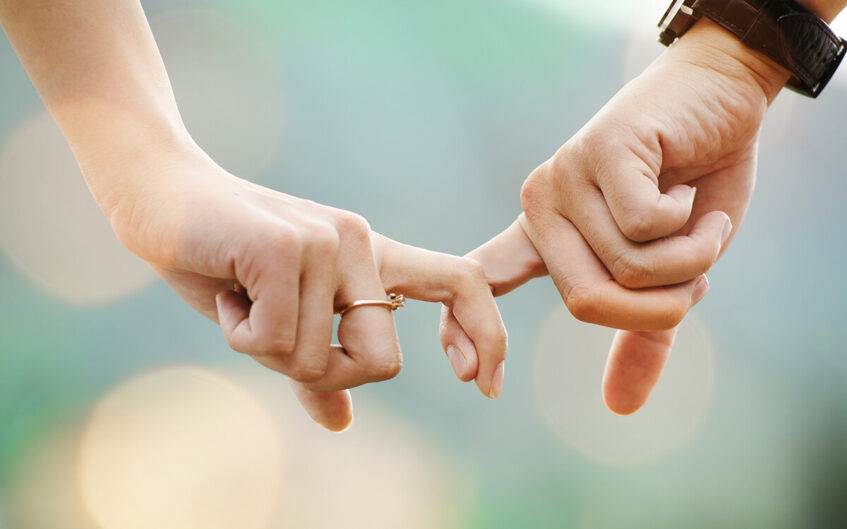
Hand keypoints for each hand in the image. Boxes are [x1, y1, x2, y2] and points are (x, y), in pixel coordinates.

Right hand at [101, 144, 506, 430]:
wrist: (159, 194)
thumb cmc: (220, 260)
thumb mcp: (275, 322)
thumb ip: (314, 369)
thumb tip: (343, 424)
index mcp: (371, 258)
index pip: (461, 283)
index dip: (486, 334)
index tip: (482, 385)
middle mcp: (361, 244)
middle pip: (383, 362)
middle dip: (326, 374)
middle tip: (274, 338)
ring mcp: (328, 243)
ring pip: (321, 359)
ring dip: (268, 351)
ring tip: (239, 299)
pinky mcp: (289, 248)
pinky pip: (278, 340)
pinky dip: (240, 334)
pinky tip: (224, 291)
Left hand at [444, 19, 793, 411]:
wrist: (719, 96)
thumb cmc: (693, 184)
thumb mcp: (670, 271)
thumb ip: (641, 331)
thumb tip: (619, 408)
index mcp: (545, 236)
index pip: (486, 281)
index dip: (465, 328)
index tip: (466, 377)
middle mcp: (541, 207)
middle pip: (587, 301)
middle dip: (662, 302)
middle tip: (699, 270)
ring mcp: (565, 177)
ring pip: (625, 266)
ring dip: (688, 259)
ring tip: (699, 221)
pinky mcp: (599, 152)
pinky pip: (643, 226)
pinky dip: (690, 225)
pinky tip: (690, 189)